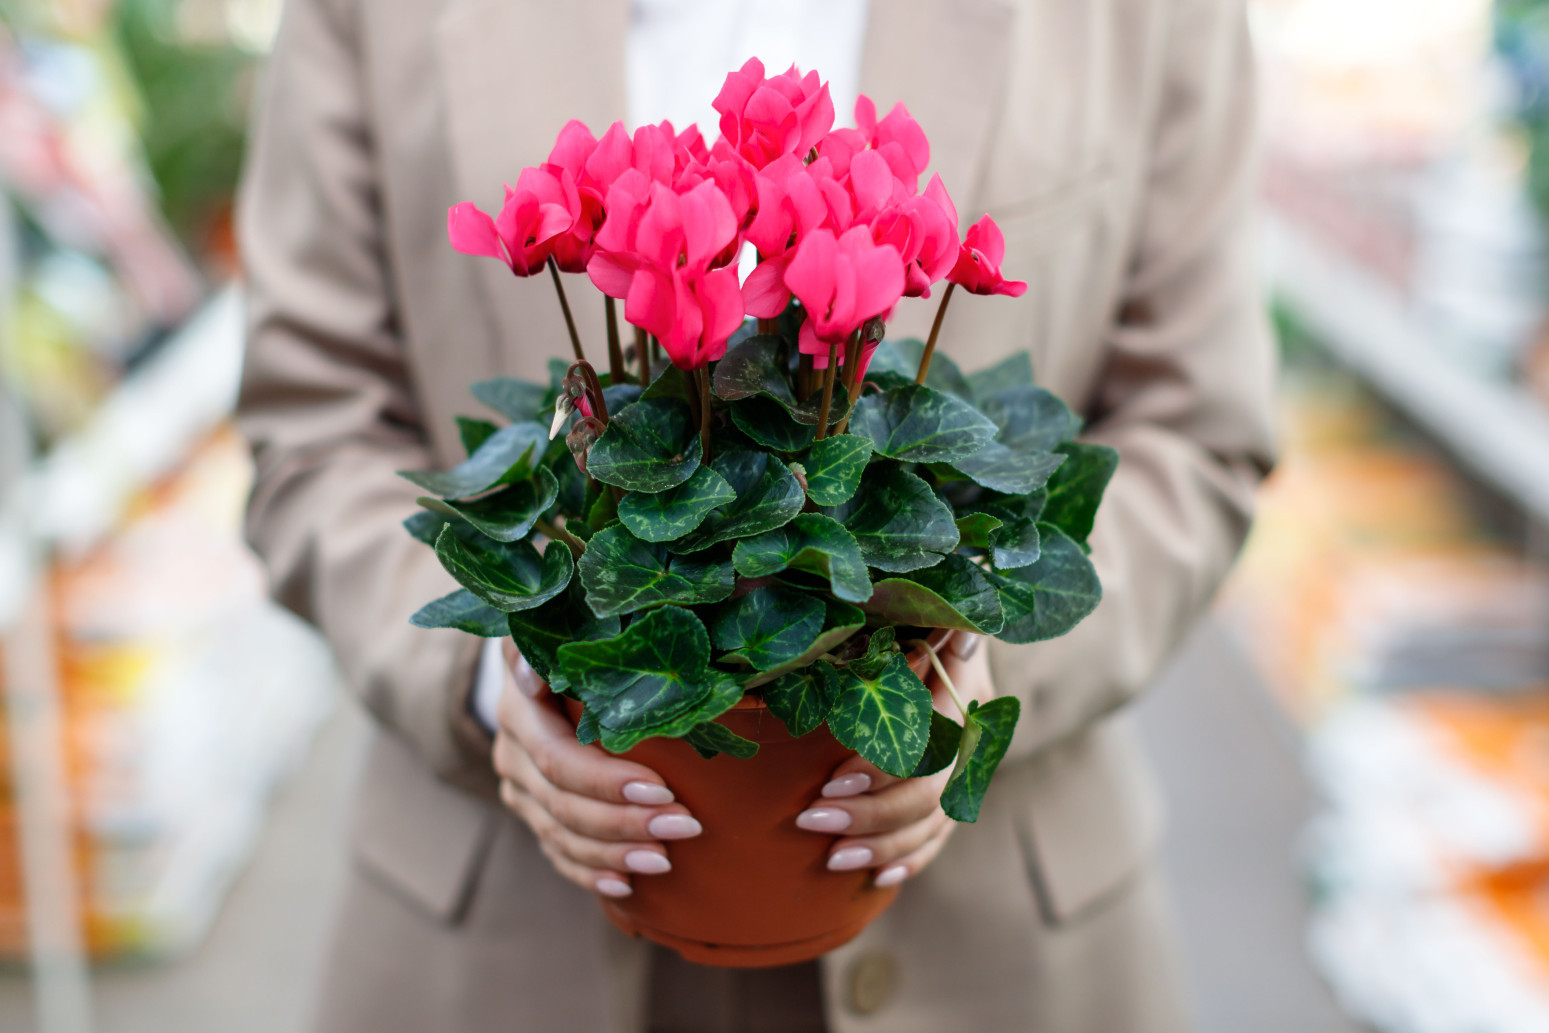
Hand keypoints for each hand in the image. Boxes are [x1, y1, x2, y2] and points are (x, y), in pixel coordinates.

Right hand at [492, 641, 701, 898]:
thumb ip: (549, 644)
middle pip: (564, 805)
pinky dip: (590, 873)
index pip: (560, 760)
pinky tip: (627, 886)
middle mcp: (512, 757)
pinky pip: (556, 855)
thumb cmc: (569, 639)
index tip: (664, 787)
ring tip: (666, 860)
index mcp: (520, 713)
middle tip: (685, 826)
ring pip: (561, 837)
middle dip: (626, 821)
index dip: (608, 780)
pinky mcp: (532, 814)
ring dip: (615, 852)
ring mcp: (520, 792)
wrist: (539, 663)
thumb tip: (536, 675)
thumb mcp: (559, 627)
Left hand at [796, 635, 993, 886]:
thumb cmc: (916, 619)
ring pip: (934, 821)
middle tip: (811, 819)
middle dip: (870, 813)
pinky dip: (911, 858)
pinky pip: (941, 837)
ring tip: (832, 858)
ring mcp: (971, 770)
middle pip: (928, 792)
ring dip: (883, 845)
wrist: (957, 631)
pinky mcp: (959, 792)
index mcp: (965, 691)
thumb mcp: (919, 615)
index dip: (883, 768)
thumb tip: (935, 626)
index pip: (928, 743)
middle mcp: (975, 736)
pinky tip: (879, 877)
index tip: (831, 781)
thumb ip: (921, 624)